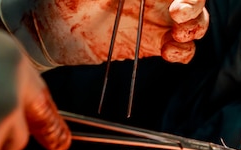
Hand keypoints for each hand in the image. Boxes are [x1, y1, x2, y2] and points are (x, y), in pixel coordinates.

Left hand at [0, 0, 209, 69]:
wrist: (45, 32)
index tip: (175, 0)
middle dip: (195, 5)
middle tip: (177, 14)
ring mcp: (155, 20)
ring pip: (194, 22)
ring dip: (195, 27)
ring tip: (177, 35)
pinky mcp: (152, 46)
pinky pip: (181, 50)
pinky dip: (184, 52)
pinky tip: (169, 52)